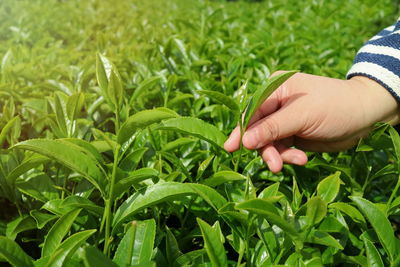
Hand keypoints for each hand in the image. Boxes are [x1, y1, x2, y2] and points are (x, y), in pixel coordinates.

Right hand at [224, 72, 399, 172]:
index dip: (241, 130)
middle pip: (258, 130)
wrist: (367, 116)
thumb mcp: (301, 115)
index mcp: (275, 89)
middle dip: (265, 148)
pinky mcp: (294, 135)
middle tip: (274, 165)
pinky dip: (289, 156)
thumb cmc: (334, 106)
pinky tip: (302, 158)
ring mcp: (285, 121)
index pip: (251, 111)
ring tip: (297, 160)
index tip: (232, 148)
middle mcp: (277, 104)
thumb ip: (271, 128)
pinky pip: (281, 149)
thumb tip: (243, 141)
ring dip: (279, 155)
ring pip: (269, 143)